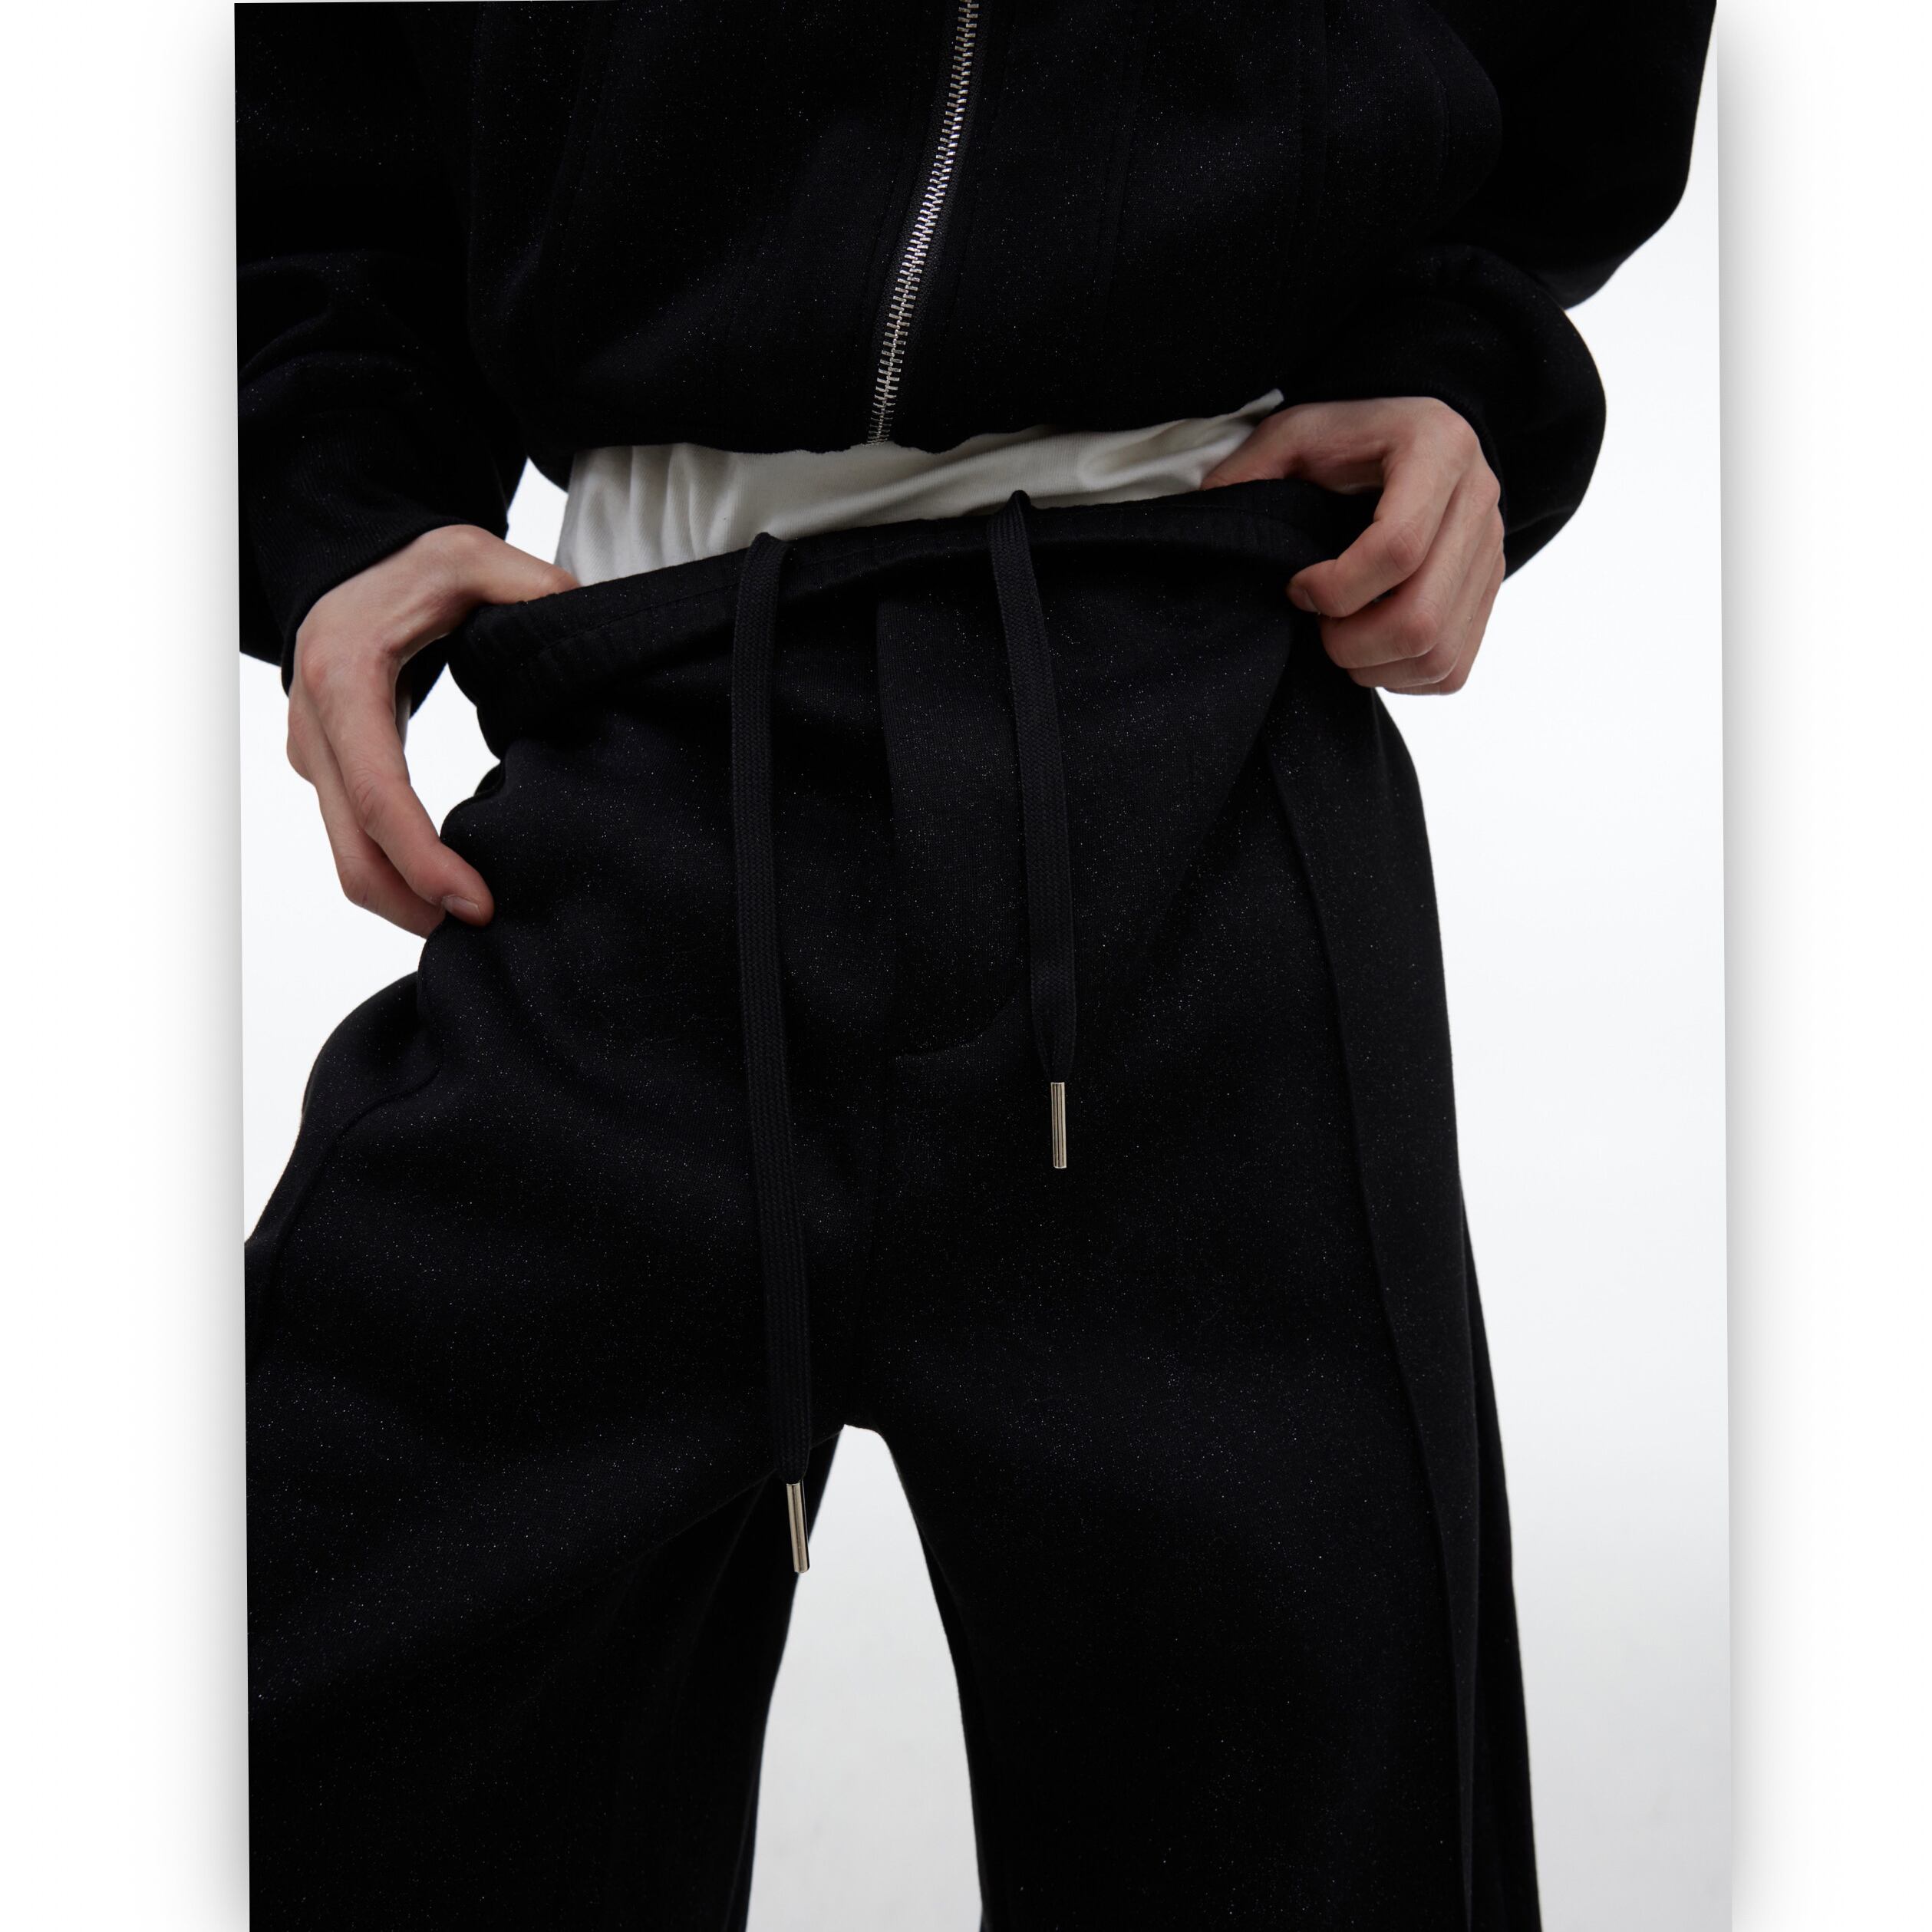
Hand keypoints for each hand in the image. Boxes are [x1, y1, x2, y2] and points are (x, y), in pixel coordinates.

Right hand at [286, 525, 576, 933]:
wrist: (350, 563)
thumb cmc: (409, 565)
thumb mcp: (470, 556)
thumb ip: (527, 584)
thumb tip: (574, 611)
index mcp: (345, 679)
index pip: (377, 794)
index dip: (422, 860)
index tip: (476, 906)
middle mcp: (315, 727)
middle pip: (353, 851)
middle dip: (413, 906)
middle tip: (483, 938)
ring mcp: (314, 754)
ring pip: (348, 858)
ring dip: (405, 903)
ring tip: (473, 925)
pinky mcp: (327, 770)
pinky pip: (356, 841)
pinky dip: (399, 876)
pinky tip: (450, 890)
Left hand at [1202, 396, 1503, 694]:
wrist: (1410, 434)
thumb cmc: (1348, 435)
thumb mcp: (1292, 434)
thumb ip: (1249, 470)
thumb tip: (1208, 516)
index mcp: (1437, 450)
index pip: (1397, 549)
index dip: (1334, 588)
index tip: (1296, 587)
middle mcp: (1479, 501)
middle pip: (1421, 618)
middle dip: (1351, 644)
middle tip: (1317, 629)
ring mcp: (1492, 552)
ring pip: (1439, 655)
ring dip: (1374, 667)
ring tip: (1339, 638)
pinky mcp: (1489, 590)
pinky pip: (1453, 669)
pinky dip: (1403, 678)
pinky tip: (1369, 650)